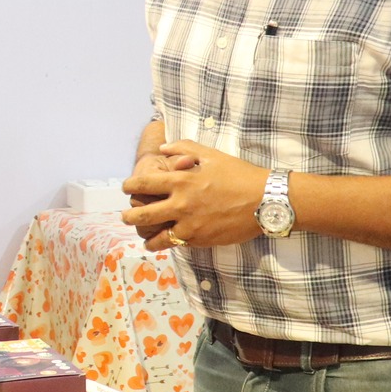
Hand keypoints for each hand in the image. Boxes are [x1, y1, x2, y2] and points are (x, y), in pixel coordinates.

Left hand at [121, 140, 266, 251]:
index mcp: (181, 180)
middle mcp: (181, 203)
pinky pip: (176, 243)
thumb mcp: (211, 155)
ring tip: (142, 236)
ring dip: (146, 236)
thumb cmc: (239, 174)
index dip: (130, 186)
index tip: (126, 188)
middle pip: (143, 214)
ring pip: (157, 235)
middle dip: (130, 215)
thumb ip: (184, 149)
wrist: (265, 200)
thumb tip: (163, 148)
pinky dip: (166, 243)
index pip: (144, 184)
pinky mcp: (200, 239)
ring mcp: (190, 224)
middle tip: (125, 215)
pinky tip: (162, 243)